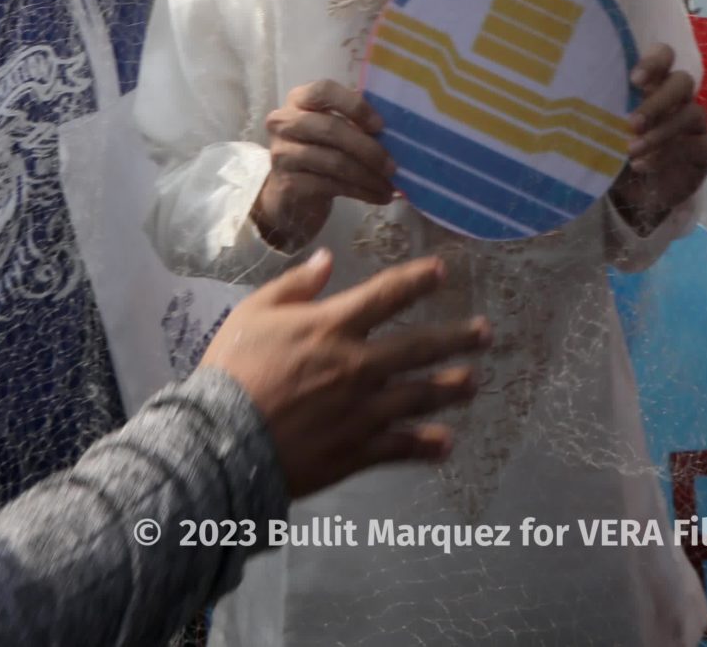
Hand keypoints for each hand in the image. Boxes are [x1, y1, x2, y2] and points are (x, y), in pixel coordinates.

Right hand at [201, 251, 490, 496]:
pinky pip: (401, 447)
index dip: (417, 280)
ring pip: (419, 396)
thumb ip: (295, 286)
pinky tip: (446, 444)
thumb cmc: (233, 370)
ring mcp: (363, 410)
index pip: (386, 295)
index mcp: (333, 327)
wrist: (221, 439)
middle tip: (485, 333)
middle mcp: (358, 365)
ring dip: (451, 388)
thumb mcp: (254, 313)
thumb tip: (326, 258)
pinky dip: (426, 446)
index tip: (442, 271)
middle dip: (456, 338)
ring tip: (474, 383)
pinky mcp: (357, 449)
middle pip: (418, 346)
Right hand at [254, 80, 397, 250]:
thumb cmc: (320, 153)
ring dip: (369, 176)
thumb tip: (398, 123)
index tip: (380, 125)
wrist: (290, 195)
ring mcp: (283, 154)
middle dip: (368, 148)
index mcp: (299, 99)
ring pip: (334, 161)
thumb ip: (356, 119)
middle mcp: (284, 122)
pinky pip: (332, 186)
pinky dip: (361, 192)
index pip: (324, 90)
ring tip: (390, 185)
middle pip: (331, 129)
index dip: (355, 106)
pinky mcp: (288, 184)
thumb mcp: (333, 129)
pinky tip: (379, 196)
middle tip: (393, 166)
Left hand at [611, 43, 706, 234]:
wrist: (635, 193)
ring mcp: (694, 120)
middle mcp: (678, 96)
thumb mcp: (601, 130)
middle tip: (632, 123)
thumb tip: (567, 105)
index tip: (634, 80)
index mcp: (653, 82)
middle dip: (657, 101)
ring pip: (692, 112)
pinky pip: (694, 144)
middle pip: (682, 81)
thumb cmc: (615, 149)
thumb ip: (596, 113)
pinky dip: (666, 155)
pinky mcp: (704, 147)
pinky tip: (643, 165)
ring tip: (631, 150)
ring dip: (660, 132)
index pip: (663, 55)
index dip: (654, 61)